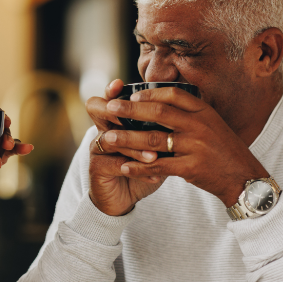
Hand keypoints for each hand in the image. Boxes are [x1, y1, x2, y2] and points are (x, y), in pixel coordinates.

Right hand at [86, 80, 165, 215]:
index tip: (120, 83)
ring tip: (155, 154)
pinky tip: (154, 175)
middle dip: (118, 112)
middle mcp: (102, 130)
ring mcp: (97, 149)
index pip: (108, 98)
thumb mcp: (155, 144)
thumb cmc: (143, 167)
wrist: (125, 198)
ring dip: (134, 145)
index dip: (111, 90)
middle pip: (97, 110)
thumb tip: (185, 107)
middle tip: (138, 117)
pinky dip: (136, 169)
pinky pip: (115, 164)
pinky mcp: (97, 169)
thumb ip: (162, 127)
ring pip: (110, 138)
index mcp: (115, 121)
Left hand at [103, 86, 268, 205]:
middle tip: (109, 109)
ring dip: (128, 139)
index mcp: (204, 112)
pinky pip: (159, 165)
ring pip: (154, 139)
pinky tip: (124, 166)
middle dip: (130, 110)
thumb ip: (189, 115)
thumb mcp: (212, 125)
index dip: (150, 93)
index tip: (131, 95)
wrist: (244, 178)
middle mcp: (200, 126)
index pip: (174, 94)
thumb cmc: (223, 151)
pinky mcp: (192, 168)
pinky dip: (139, 167)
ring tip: (108, 138)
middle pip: (159, 112)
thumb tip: (159, 103)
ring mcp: (196, 146)